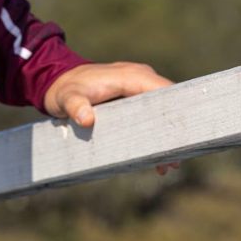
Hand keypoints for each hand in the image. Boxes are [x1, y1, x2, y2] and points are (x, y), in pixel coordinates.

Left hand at [42, 61, 178, 173]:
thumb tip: (87, 119)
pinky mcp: (133, 96)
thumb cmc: (63, 89)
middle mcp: (140, 77)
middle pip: (168, 104)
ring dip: (165, 136)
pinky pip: (151, 113)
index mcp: (131, 76)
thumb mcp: (65, 97)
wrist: (57, 80)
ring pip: (162, 110)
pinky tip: (156, 158)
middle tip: (174, 161)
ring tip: (169, 165)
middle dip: (173, 131)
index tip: (182, 138)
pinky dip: (155, 133)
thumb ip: (75, 105)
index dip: (177, 112)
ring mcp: (138, 87)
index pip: (165, 91)